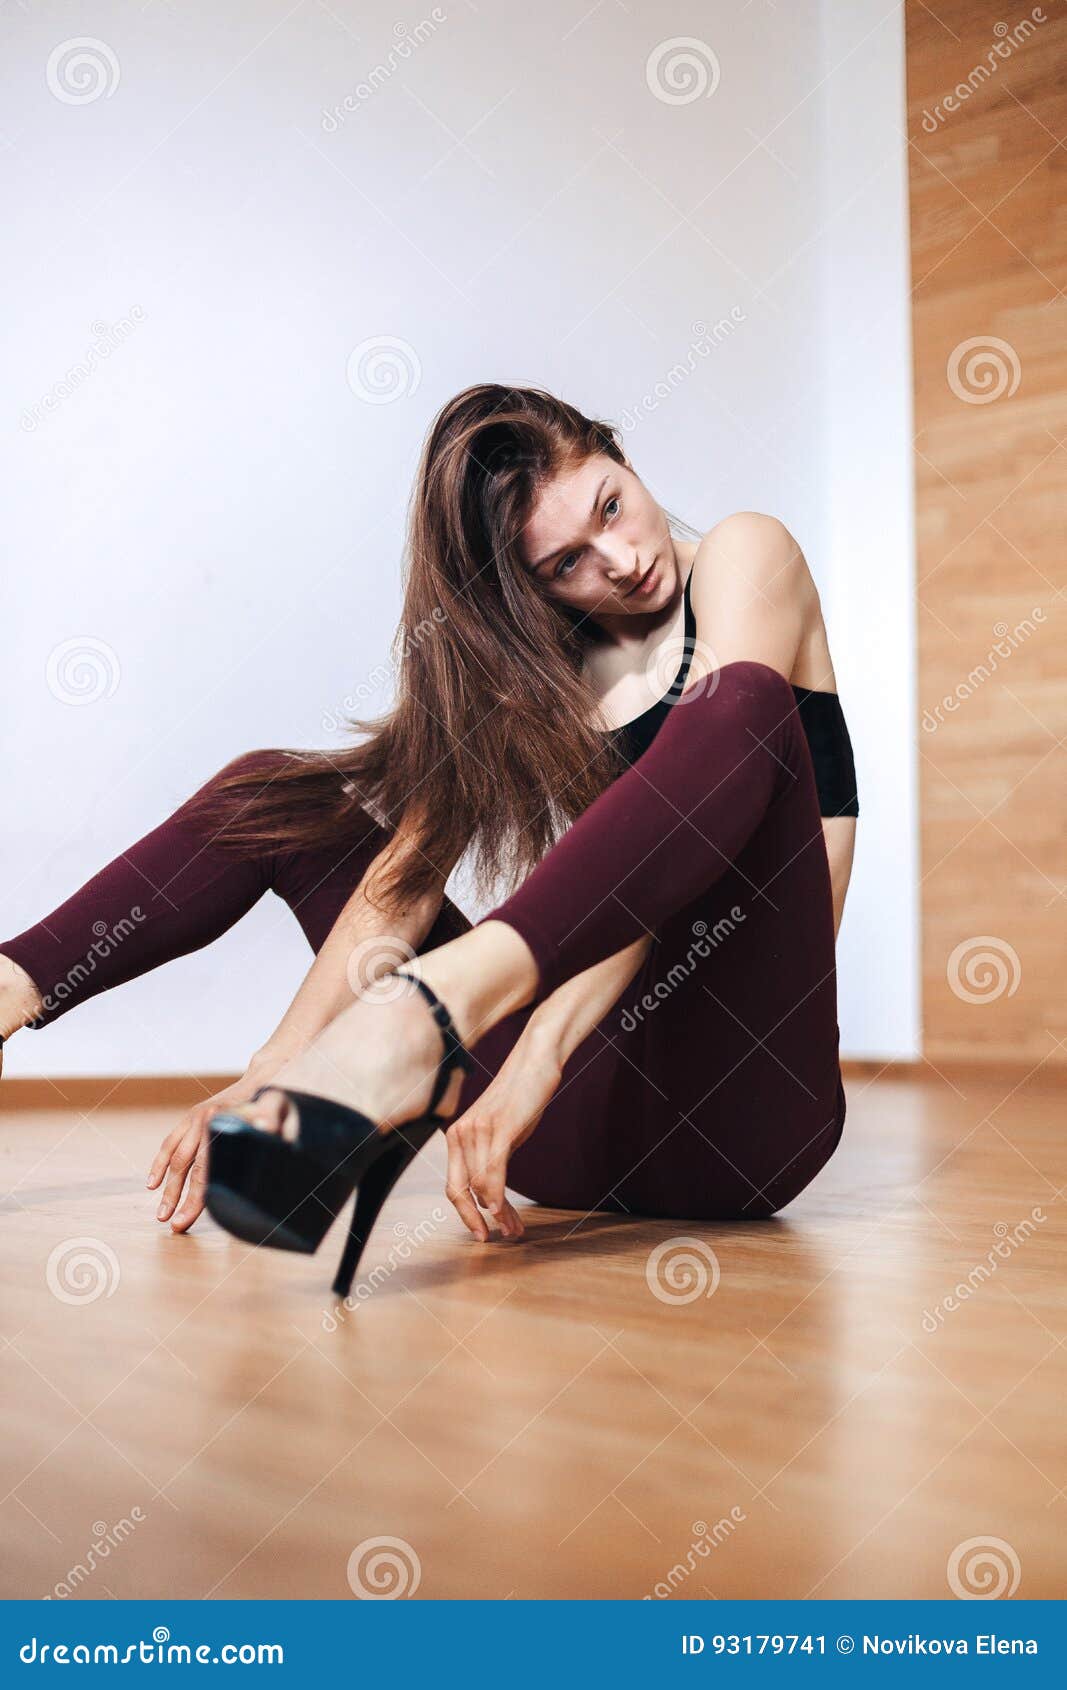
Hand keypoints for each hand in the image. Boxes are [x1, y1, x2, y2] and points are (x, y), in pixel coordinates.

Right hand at [146, 1057, 281, 1232]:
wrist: (267, 1076)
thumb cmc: (277, 1101)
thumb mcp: (281, 1110)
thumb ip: (274, 1120)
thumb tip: (269, 1132)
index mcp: (224, 1122)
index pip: (205, 1170)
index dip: (194, 1199)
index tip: (183, 1221)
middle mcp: (205, 1119)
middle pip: (187, 1167)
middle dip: (177, 1198)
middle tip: (172, 1225)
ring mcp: (196, 1118)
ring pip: (176, 1157)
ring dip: (167, 1186)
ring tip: (161, 1213)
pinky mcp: (192, 1116)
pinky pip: (171, 1142)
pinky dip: (160, 1163)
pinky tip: (152, 1184)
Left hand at [443, 1031, 562, 1242]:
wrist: (535, 1062)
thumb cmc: (521, 1098)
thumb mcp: (501, 1132)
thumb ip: (492, 1158)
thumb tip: (492, 1192)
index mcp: (457, 1136)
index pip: (453, 1185)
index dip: (465, 1214)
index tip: (482, 1232)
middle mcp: (459, 1134)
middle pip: (457, 1191)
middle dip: (474, 1221)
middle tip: (492, 1239)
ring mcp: (476, 1131)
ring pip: (480, 1187)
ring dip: (498, 1214)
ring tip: (515, 1229)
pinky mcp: (497, 1129)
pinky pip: (492, 1174)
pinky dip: (498, 1198)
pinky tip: (506, 1213)